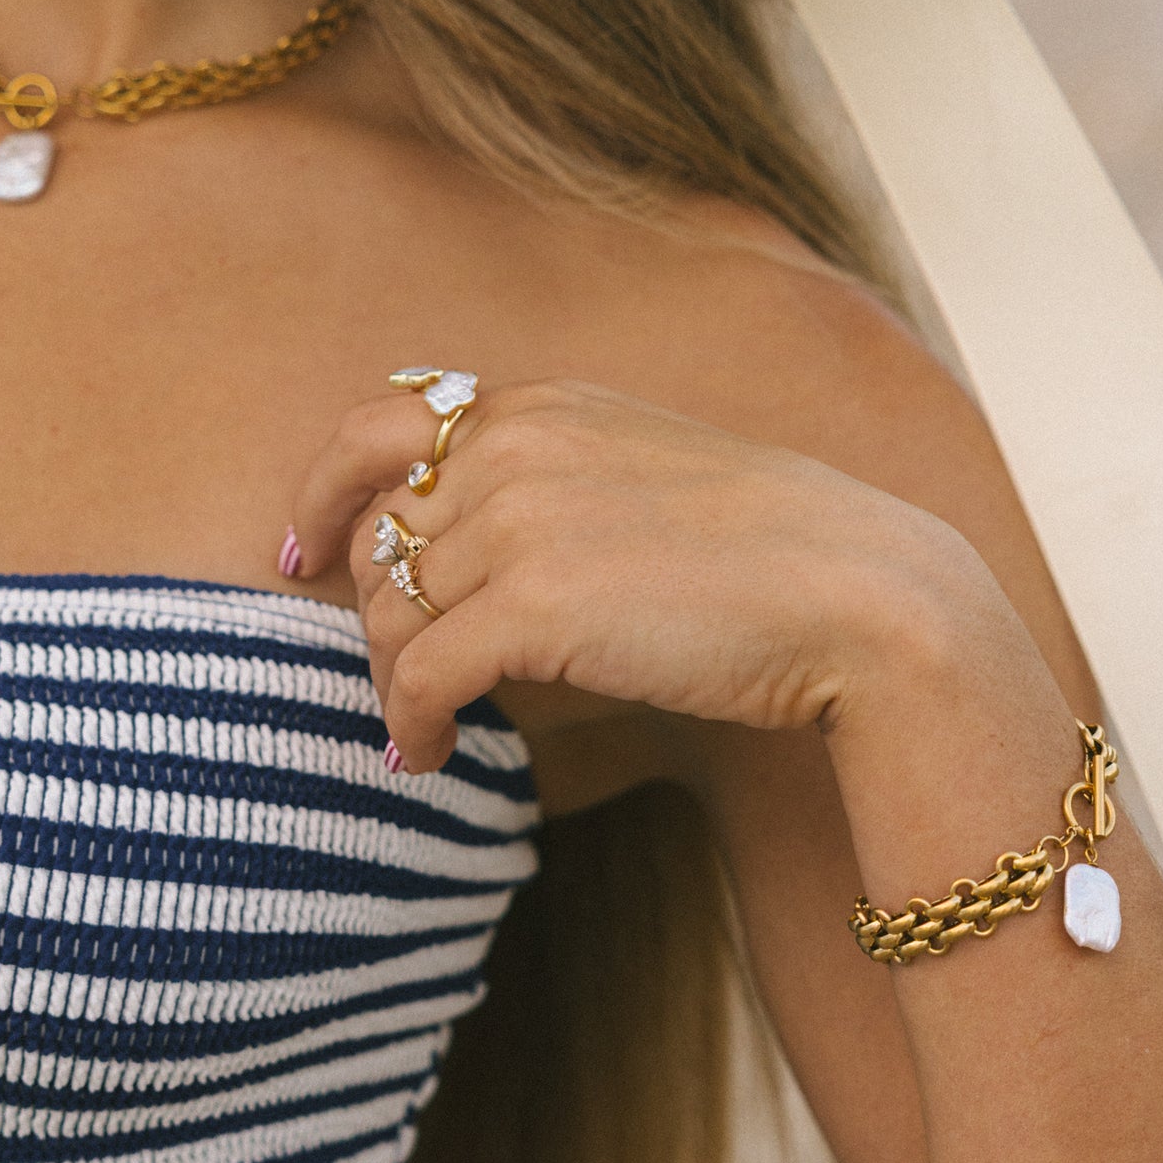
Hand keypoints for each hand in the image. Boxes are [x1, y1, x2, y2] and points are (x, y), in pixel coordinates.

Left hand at [287, 377, 1005, 772]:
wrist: (862, 597)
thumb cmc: (771, 557)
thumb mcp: (645, 474)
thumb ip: (550, 486)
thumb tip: (453, 557)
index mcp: (543, 405)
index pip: (380, 426)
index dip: (322, 490)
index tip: (300, 553)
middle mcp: (516, 444)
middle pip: (378, 537)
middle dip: (373, 613)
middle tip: (392, 676)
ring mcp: (520, 519)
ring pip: (391, 613)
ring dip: (395, 682)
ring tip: (424, 728)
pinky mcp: (532, 606)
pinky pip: (419, 676)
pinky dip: (411, 725)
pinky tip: (432, 757)